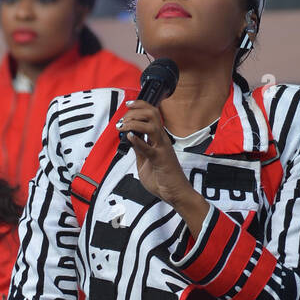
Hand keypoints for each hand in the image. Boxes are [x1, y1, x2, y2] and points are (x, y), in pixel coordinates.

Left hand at [117, 100, 209, 235]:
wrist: (176, 193)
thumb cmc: (164, 179)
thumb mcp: (145, 161)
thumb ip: (139, 149)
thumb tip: (130, 138)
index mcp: (159, 139)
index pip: (151, 114)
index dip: (140, 106)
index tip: (128, 105)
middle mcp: (162, 140)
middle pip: (152, 114)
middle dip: (135, 111)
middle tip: (123, 119)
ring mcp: (162, 148)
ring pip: (151, 125)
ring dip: (134, 123)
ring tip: (123, 127)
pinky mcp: (160, 159)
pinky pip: (148, 147)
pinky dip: (138, 141)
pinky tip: (129, 137)